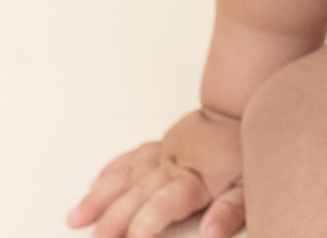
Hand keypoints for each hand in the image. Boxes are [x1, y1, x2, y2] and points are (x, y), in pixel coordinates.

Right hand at [67, 109, 243, 237]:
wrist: (244, 101)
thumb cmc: (247, 146)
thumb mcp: (250, 182)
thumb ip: (231, 210)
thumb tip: (212, 235)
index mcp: (195, 178)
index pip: (165, 204)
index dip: (146, 223)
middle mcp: (173, 165)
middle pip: (138, 195)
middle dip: (113, 220)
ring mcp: (165, 153)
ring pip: (126, 176)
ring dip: (100, 197)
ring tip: (76, 217)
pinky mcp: (163, 144)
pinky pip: (132, 157)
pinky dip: (112, 170)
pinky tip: (95, 182)